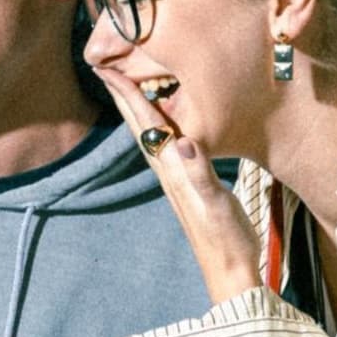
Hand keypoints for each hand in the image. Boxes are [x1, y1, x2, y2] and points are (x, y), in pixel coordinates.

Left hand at [100, 74, 260, 302]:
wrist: (231, 271)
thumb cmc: (225, 240)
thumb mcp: (214, 205)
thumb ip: (199, 174)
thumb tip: (183, 143)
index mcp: (172, 170)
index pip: (146, 124)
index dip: (128, 94)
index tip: (108, 67)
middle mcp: (168, 171)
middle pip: (140, 125)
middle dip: (123, 94)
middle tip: (106, 65)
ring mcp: (177, 178)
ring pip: (151, 133)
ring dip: (137, 107)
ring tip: (128, 83)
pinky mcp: (189, 184)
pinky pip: (169, 144)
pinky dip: (161, 124)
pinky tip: (165, 120)